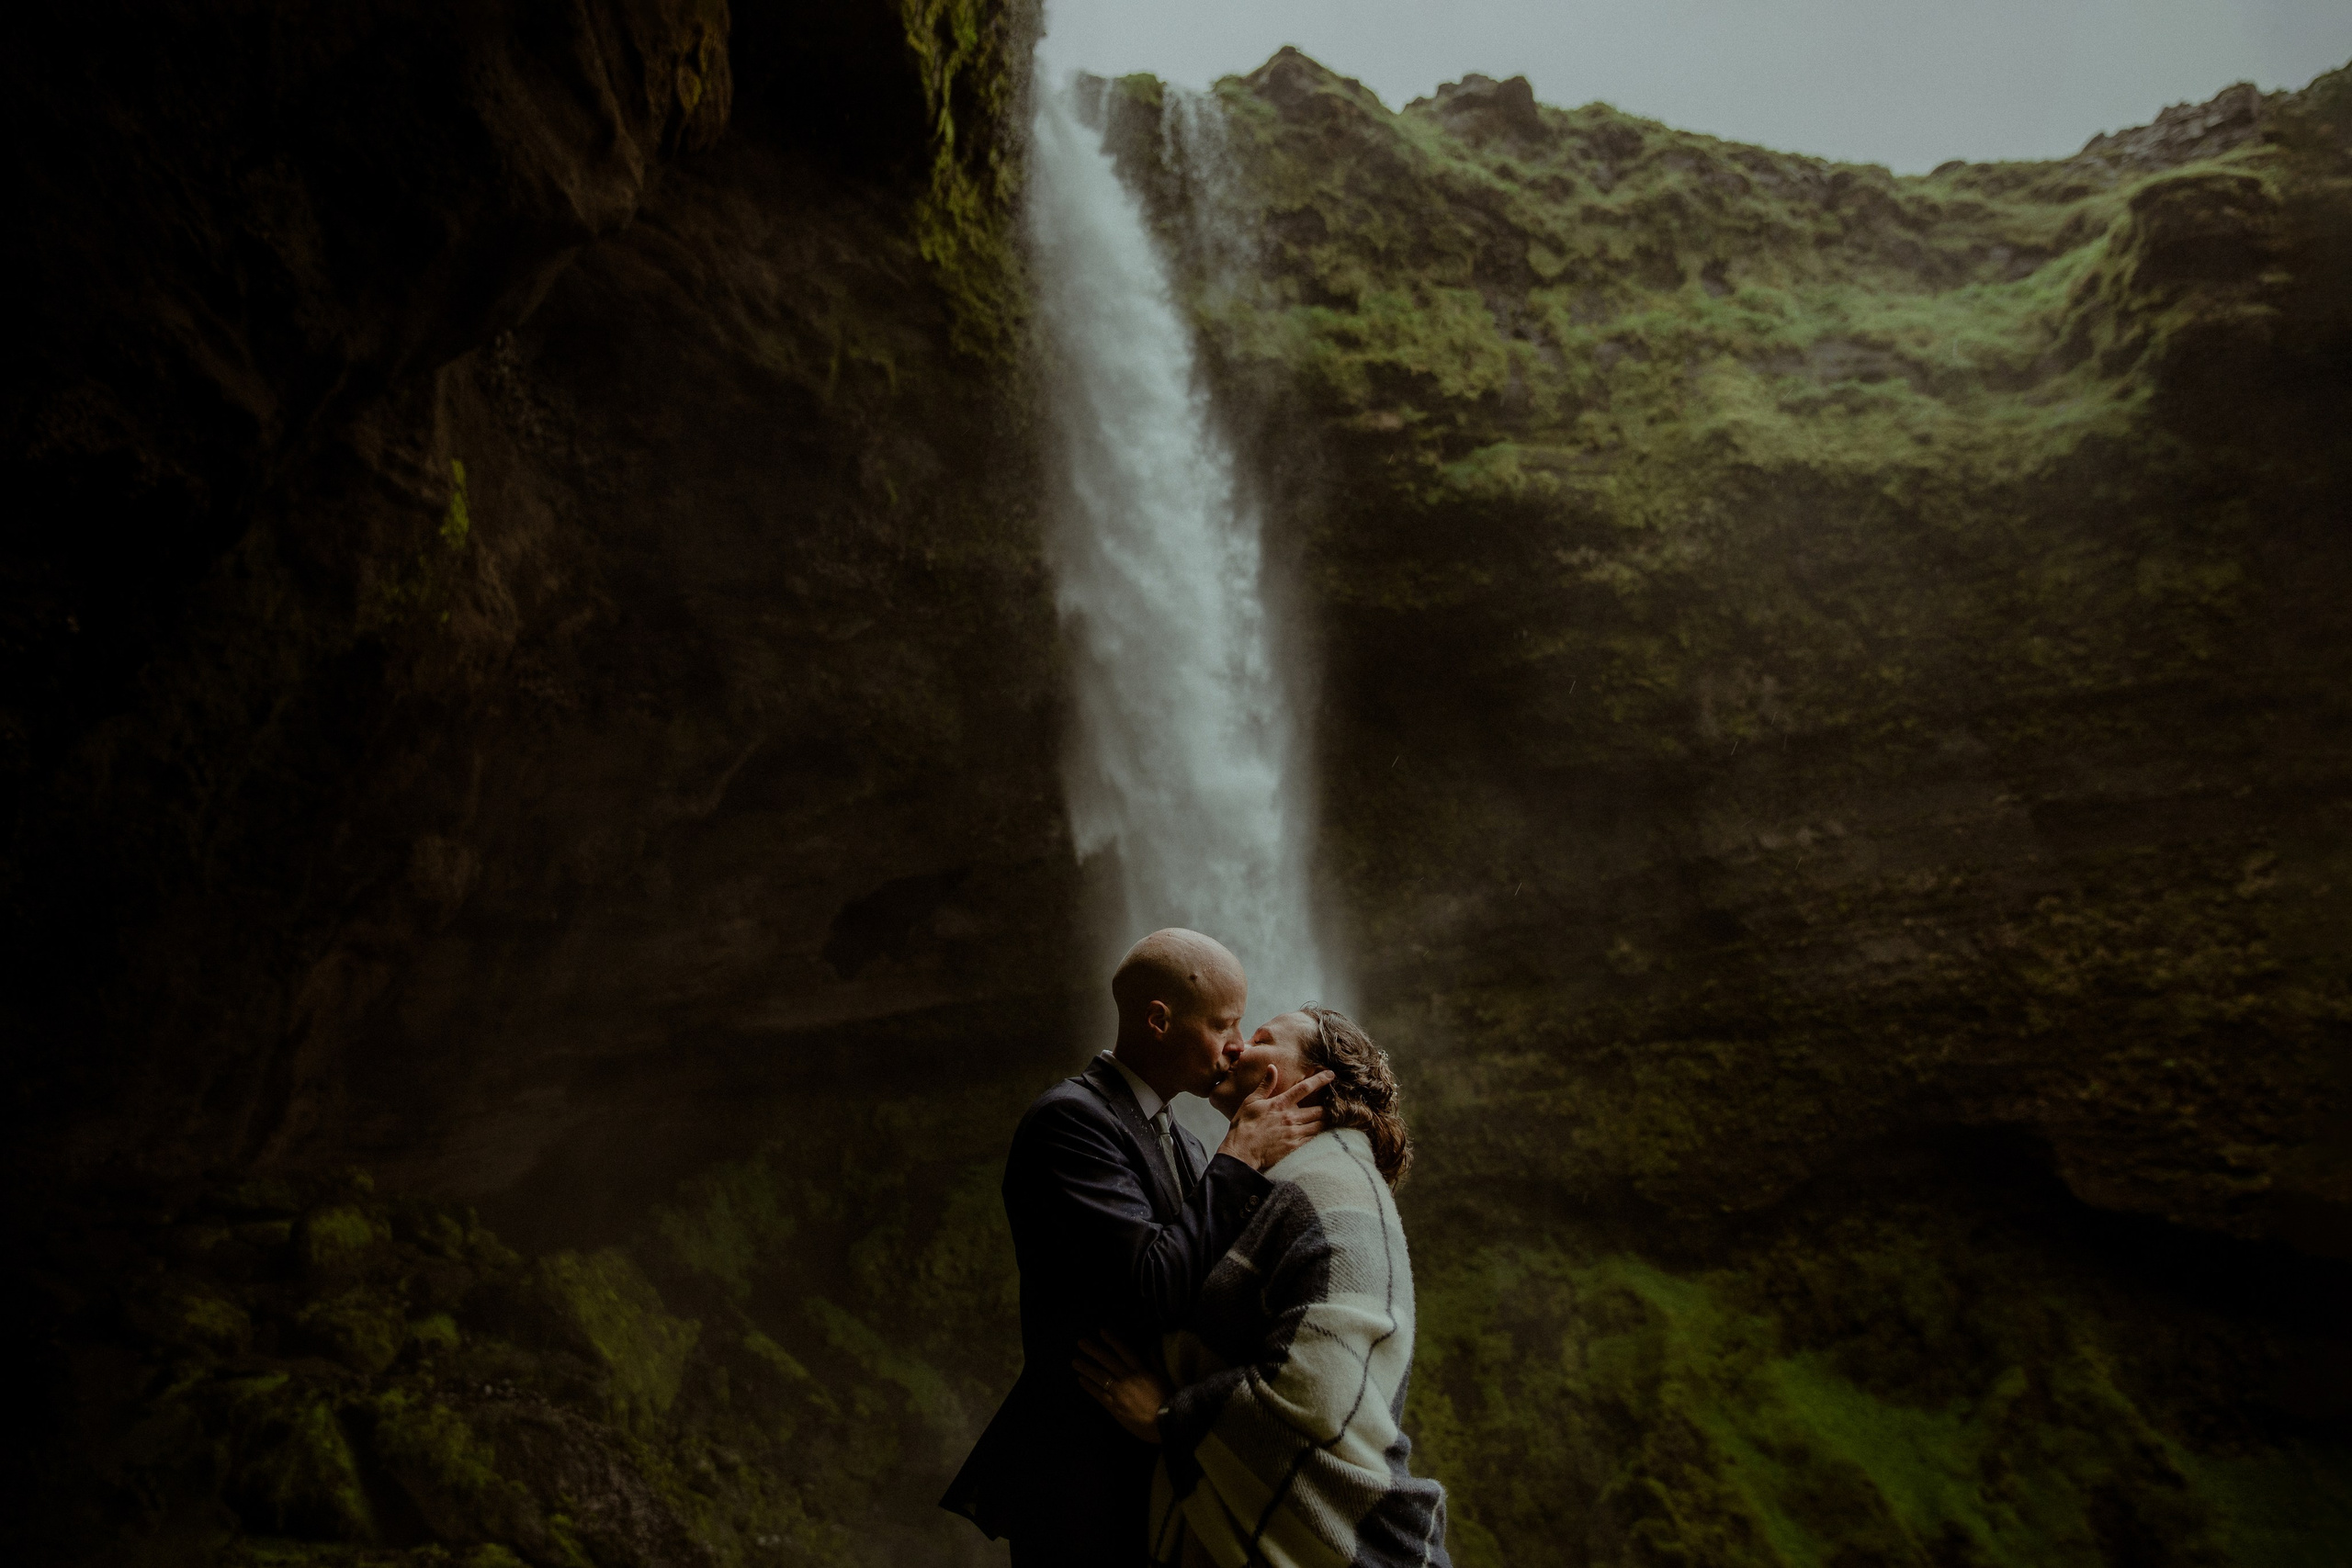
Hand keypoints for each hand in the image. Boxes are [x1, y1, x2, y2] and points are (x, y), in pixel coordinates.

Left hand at [1074, 1332, 1168, 1443]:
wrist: (1165, 1424)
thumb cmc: (1169, 1402)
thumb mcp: (1165, 1378)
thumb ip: (1156, 1363)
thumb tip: (1151, 1348)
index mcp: (1142, 1371)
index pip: (1124, 1351)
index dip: (1113, 1340)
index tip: (1102, 1331)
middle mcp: (1128, 1378)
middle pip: (1108, 1361)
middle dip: (1094, 1350)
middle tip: (1080, 1342)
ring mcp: (1119, 1393)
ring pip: (1101, 1377)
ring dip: (1087, 1368)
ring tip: (1075, 1361)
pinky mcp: (1114, 1407)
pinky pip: (1099, 1394)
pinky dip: (1089, 1386)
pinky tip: (1080, 1380)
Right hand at [1216, 1068, 1333, 1170]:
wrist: (1241, 1152)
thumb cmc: (1244, 1126)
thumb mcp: (1251, 1101)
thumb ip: (1265, 1085)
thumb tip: (1272, 1067)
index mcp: (1280, 1104)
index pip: (1305, 1088)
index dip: (1320, 1080)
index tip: (1331, 1075)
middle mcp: (1291, 1118)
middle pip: (1319, 1109)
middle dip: (1330, 1105)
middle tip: (1338, 1101)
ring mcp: (1294, 1133)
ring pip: (1320, 1125)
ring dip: (1327, 1120)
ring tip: (1334, 1116)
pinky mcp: (1295, 1147)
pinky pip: (1314, 1139)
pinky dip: (1320, 1134)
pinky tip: (1324, 1131)